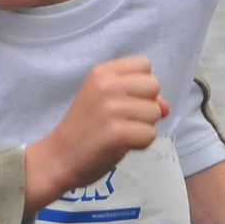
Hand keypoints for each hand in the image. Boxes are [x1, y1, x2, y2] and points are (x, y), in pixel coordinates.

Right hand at [24, 56, 168, 215]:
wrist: (58, 158)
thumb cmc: (82, 129)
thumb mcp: (104, 100)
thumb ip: (135, 95)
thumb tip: (166, 107)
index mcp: (102, 73)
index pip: (144, 65)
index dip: (141, 85)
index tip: (125, 100)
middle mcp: (107, 86)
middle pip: (154, 86)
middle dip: (146, 105)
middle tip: (123, 119)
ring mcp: (113, 109)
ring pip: (156, 112)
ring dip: (143, 127)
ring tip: (120, 133)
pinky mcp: (118, 133)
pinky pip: (150, 135)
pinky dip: (140, 144)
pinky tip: (120, 145)